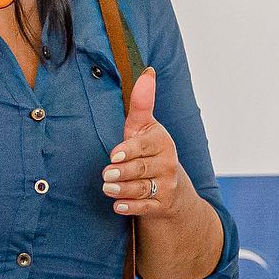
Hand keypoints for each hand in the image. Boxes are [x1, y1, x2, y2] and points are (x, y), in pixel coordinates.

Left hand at [101, 67, 197, 217]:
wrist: (171, 188)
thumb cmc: (149, 151)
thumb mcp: (144, 127)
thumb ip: (142, 103)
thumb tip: (148, 71)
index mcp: (162, 141)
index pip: (145, 145)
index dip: (130, 150)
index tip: (114, 154)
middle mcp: (168, 163)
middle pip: (142, 168)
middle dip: (123, 172)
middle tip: (106, 174)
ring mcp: (167, 185)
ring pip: (142, 189)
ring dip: (123, 190)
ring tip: (107, 189)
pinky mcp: (163, 204)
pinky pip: (146, 207)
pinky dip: (131, 207)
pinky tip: (118, 205)